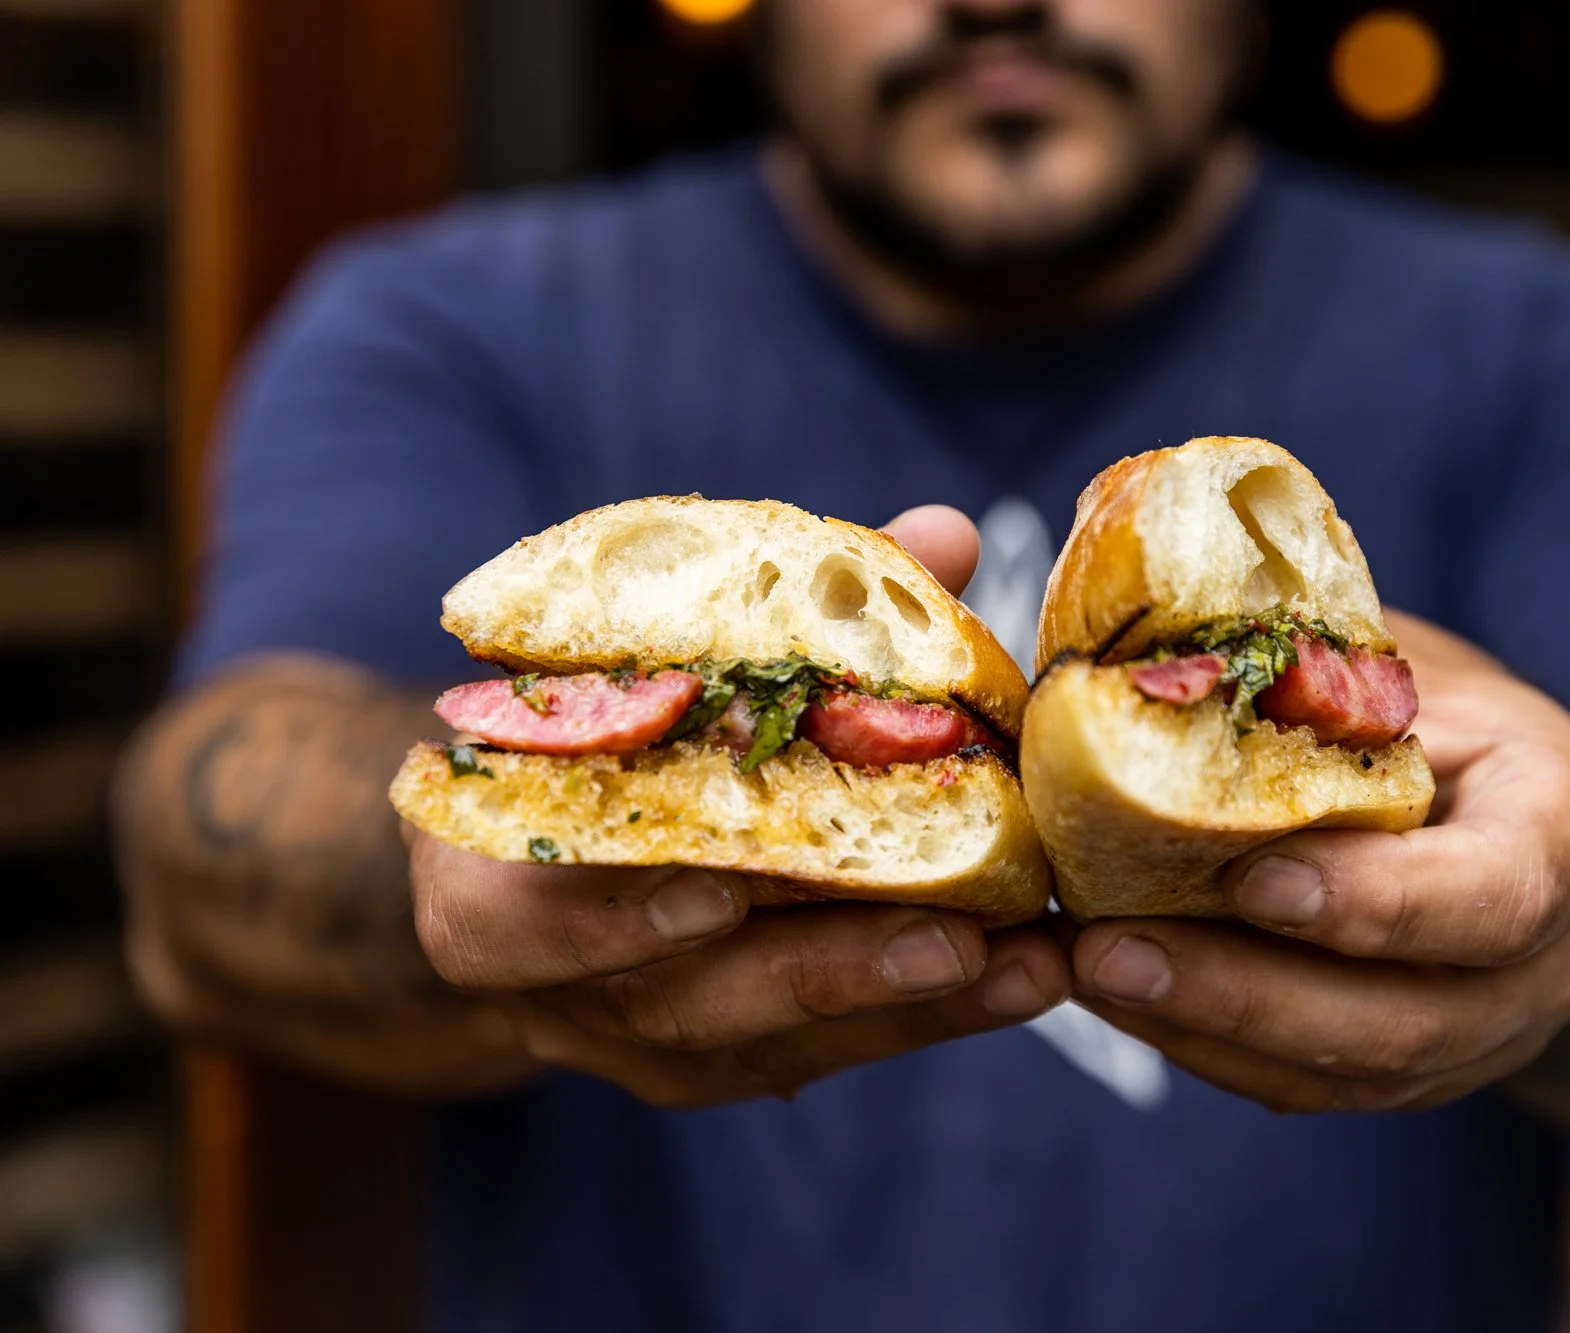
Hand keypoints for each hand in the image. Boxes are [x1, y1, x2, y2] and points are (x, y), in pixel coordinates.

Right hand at [409, 506, 1069, 1106]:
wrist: (506, 855)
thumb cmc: (583, 727)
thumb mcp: (627, 668)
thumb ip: (777, 615)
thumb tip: (941, 535)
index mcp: (475, 883)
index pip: (517, 925)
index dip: (614, 917)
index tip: (723, 890)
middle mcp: (549, 987)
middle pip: (678, 1005)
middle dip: (822, 972)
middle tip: (954, 940)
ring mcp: (628, 1037)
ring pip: (765, 1045)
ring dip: (902, 1006)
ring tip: (1025, 969)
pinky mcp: (705, 1063)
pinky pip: (815, 1054)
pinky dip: (915, 1016)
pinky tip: (1014, 983)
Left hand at [1069, 613, 1569, 1113]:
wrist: (1517, 803)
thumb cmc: (1450, 709)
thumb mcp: (1413, 668)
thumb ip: (1323, 685)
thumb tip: (1155, 671)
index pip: (1493, 895)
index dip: (1371, 901)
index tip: (1246, 880)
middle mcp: (1559, 960)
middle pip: (1407, 1020)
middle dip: (1243, 993)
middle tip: (1107, 950)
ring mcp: (1496, 1036)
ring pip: (1348, 1073)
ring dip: (1200, 1029)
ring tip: (1085, 973)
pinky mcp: (1423, 1074)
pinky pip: (1311, 1085)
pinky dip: (1205, 1044)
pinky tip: (1116, 995)